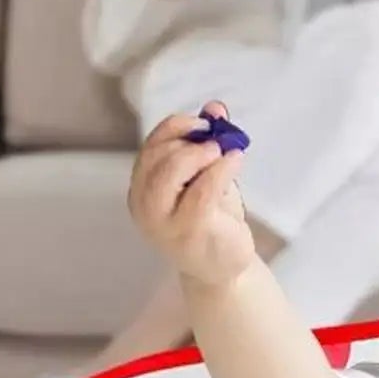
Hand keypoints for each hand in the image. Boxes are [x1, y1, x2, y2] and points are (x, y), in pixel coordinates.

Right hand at [128, 102, 256, 287]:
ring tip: (223, 150)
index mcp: (142, 189)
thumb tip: (216, 106)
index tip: (204, 122)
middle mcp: (144, 205)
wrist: (223, 270)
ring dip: (198, 154)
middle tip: (216, 139)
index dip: (176, 127)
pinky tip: (236, 160)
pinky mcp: (189, 232)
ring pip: (169, 173)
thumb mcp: (208, 177)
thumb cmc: (213, 222)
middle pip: (156, 157)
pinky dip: (220, 170)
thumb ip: (208, 142)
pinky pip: (201, 193)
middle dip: (187, 140)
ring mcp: (163, 221)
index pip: (150, 147)